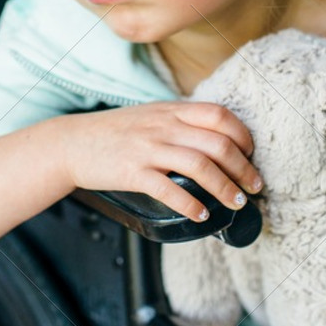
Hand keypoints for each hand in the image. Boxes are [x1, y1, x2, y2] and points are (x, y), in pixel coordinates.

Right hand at [55, 103, 262, 221]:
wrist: (71, 142)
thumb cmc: (114, 132)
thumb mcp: (151, 115)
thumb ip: (180, 122)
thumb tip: (216, 138)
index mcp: (171, 110)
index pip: (220, 116)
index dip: (243, 136)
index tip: (251, 154)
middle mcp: (164, 126)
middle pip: (218, 144)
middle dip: (244, 168)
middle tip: (254, 187)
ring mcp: (148, 149)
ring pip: (200, 166)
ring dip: (225, 188)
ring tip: (235, 203)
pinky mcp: (132, 172)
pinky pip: (169, 190)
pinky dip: (191, 204)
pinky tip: (202, 215)